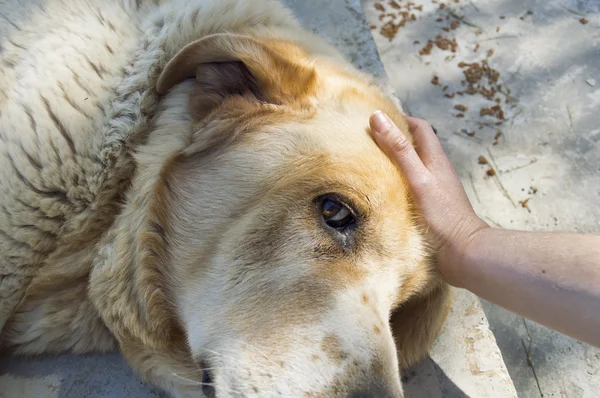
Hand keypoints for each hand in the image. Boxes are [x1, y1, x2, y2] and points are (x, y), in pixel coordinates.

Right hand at [369, 111, 488, 285]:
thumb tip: (377, 117)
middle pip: (413, 146)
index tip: (376, 119)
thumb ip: (399, 150)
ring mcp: (431, 190)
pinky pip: (407, 187)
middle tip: (365, 140)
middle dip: (391, 139)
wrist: (463, 254)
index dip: (399, 119)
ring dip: (391, 163)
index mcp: (435, 159)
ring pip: (410, 168)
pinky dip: (393, 184)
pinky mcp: (426, 208)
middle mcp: (434, 172)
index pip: (419, 128)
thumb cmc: (443, 216)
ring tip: (366, 164)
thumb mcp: (418, 178)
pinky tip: (378, 193)